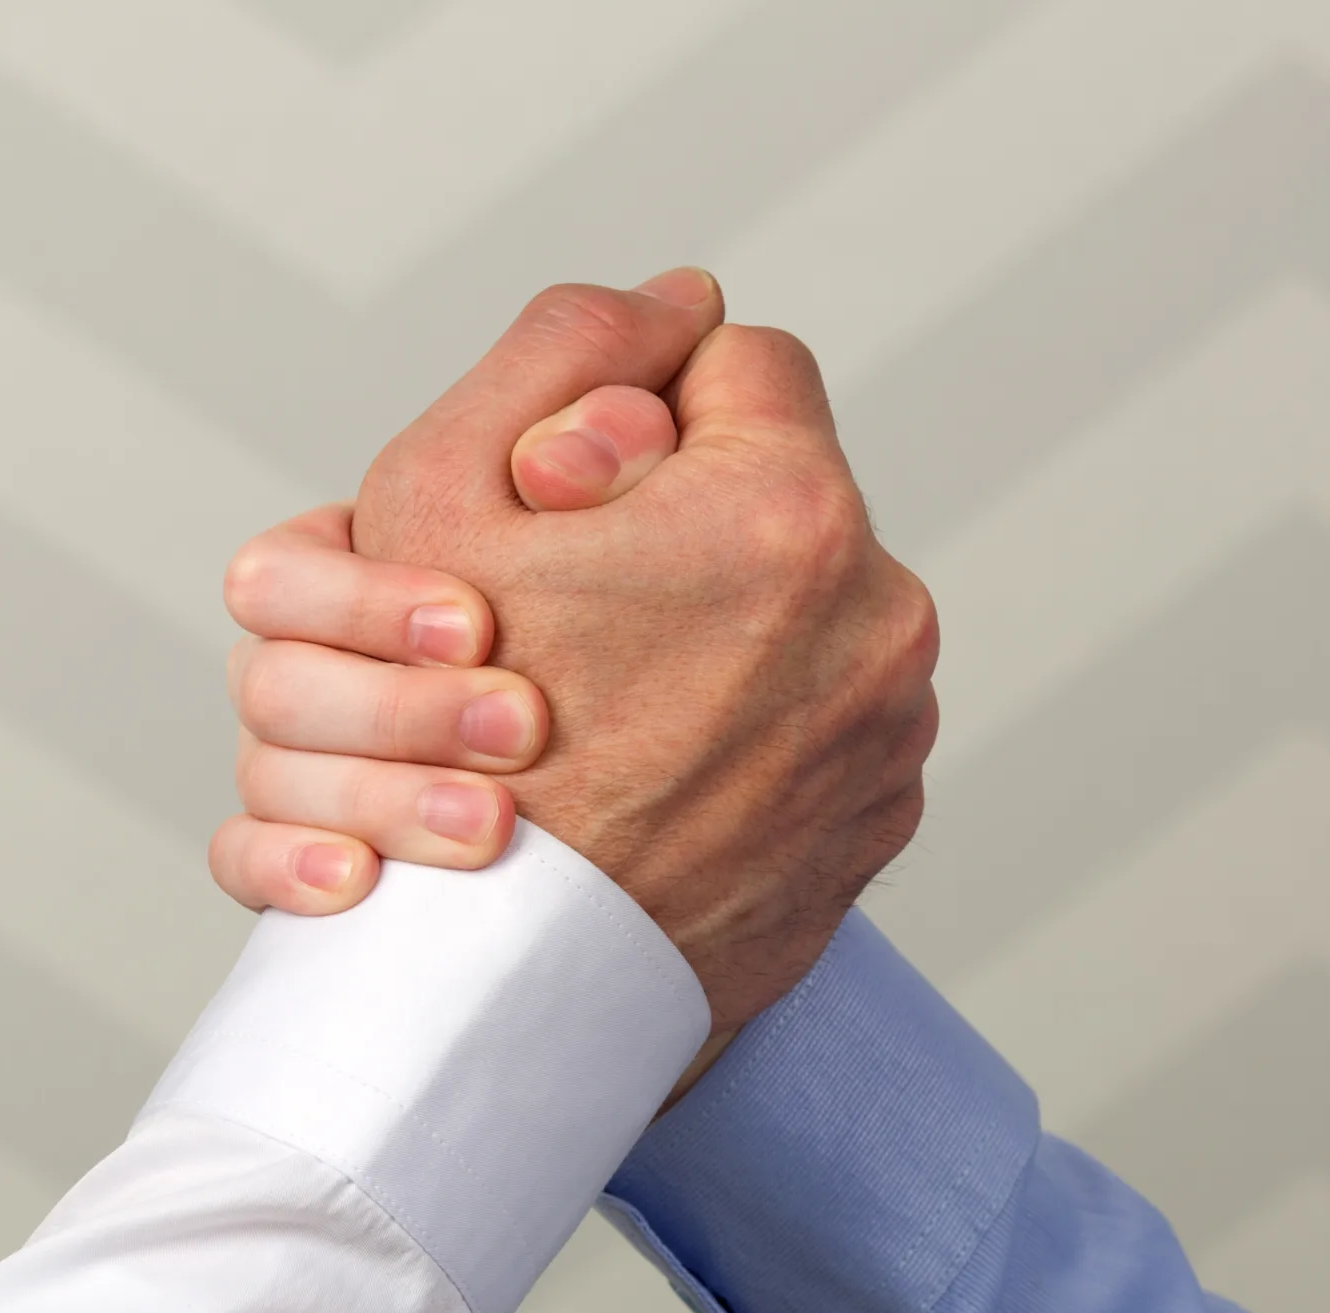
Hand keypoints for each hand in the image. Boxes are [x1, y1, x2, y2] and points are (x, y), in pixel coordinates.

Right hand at [220, 271, 940, 1042]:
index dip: (631, 414)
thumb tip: (680, 298)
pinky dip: (751, 733)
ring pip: (803, 612)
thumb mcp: (434, 502)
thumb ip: (555, 351)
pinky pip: (823, 723)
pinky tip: (659, 777)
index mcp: (788, 511)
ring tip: (610, 705)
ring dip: (719, 631)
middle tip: (581, 606)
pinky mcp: (883, 822)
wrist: (518, 997)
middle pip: (772, 494)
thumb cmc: (448, 752)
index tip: (572, 487)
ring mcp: (895, 733)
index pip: (735, 363)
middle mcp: (880, 617)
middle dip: (679, 528)